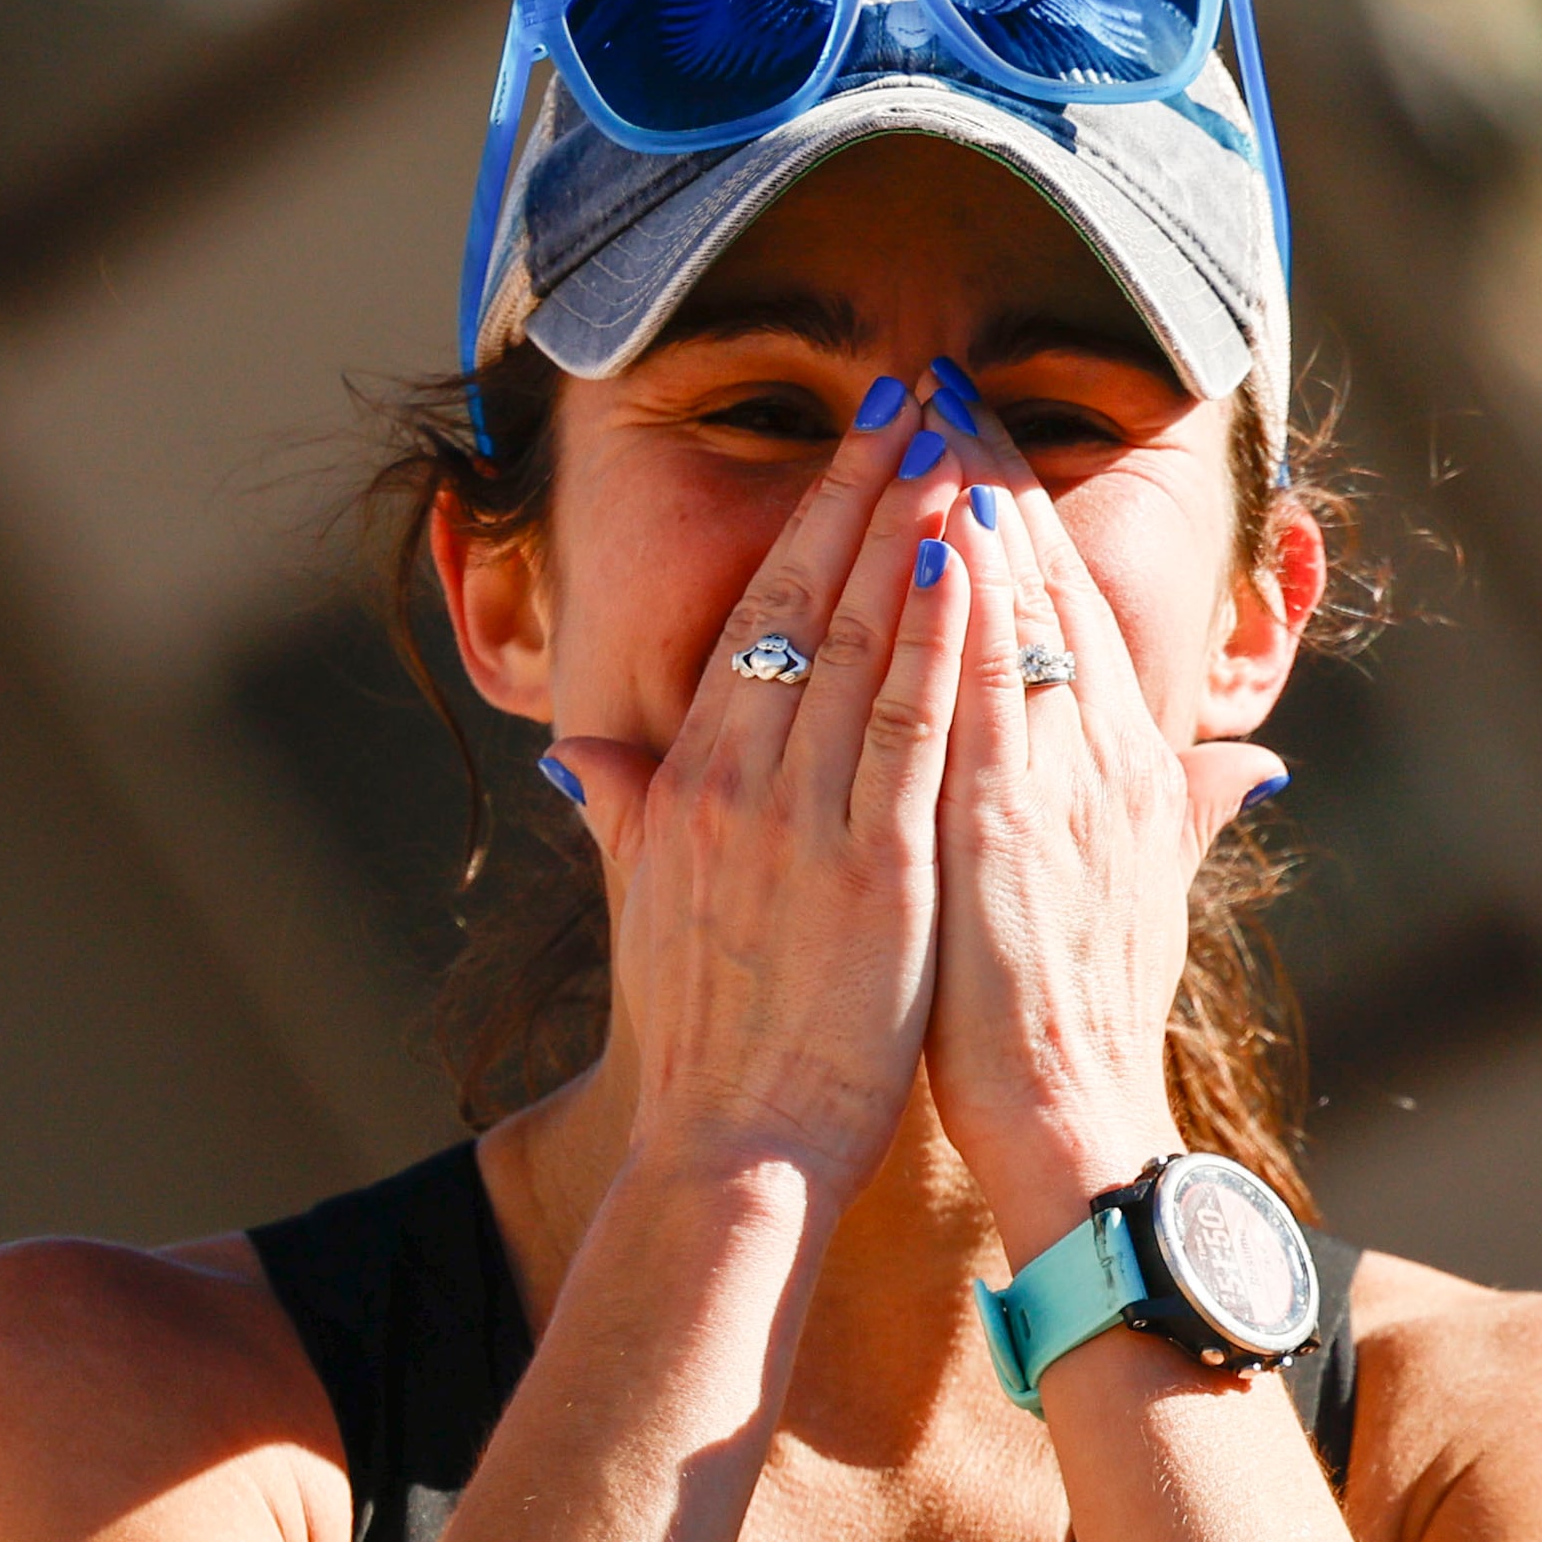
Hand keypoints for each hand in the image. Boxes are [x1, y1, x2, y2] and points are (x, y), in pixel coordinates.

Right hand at [543, 390, 972, 1205]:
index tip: (858, 444)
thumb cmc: (704, 1031)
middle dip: (862, 490)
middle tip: (914, 399)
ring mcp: (803, 819)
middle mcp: (738, 780)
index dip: (809, 519)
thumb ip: (619, 813)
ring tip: (955, 447)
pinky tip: (968, 569)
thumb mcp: (642, 903)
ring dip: (909, 536)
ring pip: (860, 645)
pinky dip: (936, 644)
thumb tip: (573, 755)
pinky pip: (907, 729)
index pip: (754, 618)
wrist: (733, 1142)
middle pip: (805, 602)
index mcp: (689, 780)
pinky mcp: (873, 867)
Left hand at [917, 385, 1285, 1260]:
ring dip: (971, 507)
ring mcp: (1055, 786)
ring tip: (927, 418)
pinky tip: (929, 534)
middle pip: (1049, 586)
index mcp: (1131, 768)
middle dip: (994, 478)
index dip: (1031, 519)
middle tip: (945, 389)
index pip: (1078, 612)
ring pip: (1018, 614)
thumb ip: (1186, 816)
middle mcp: (1103, 759)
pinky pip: (982, 688)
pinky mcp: (1001, 825)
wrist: (1074, 1119)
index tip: (986, 447)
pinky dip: (960, 606)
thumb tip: (1248, 770)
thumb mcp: (1151, 895)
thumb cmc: (1088, 1016)